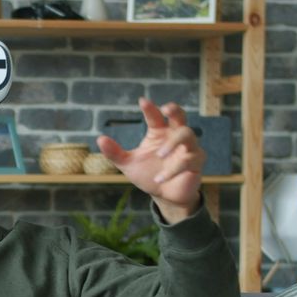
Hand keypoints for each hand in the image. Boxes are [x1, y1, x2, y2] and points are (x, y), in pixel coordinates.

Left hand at [96, 97, 205, 221]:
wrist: (164, 195)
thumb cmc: (148, 174)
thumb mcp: (128, 164)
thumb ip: (115, 153)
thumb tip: (100, 139)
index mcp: (159, 133)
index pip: (155, 117)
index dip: (150, 109)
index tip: (142, 101)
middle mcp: (174, 136)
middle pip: (180, 116)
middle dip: (175, 110)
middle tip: (166, 108)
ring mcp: (188, 147)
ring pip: (187, 135)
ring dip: (173, 142)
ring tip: (159, 154)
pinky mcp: (196, 162)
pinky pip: (188, 160)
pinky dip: (173, 170)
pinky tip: (159, 178)